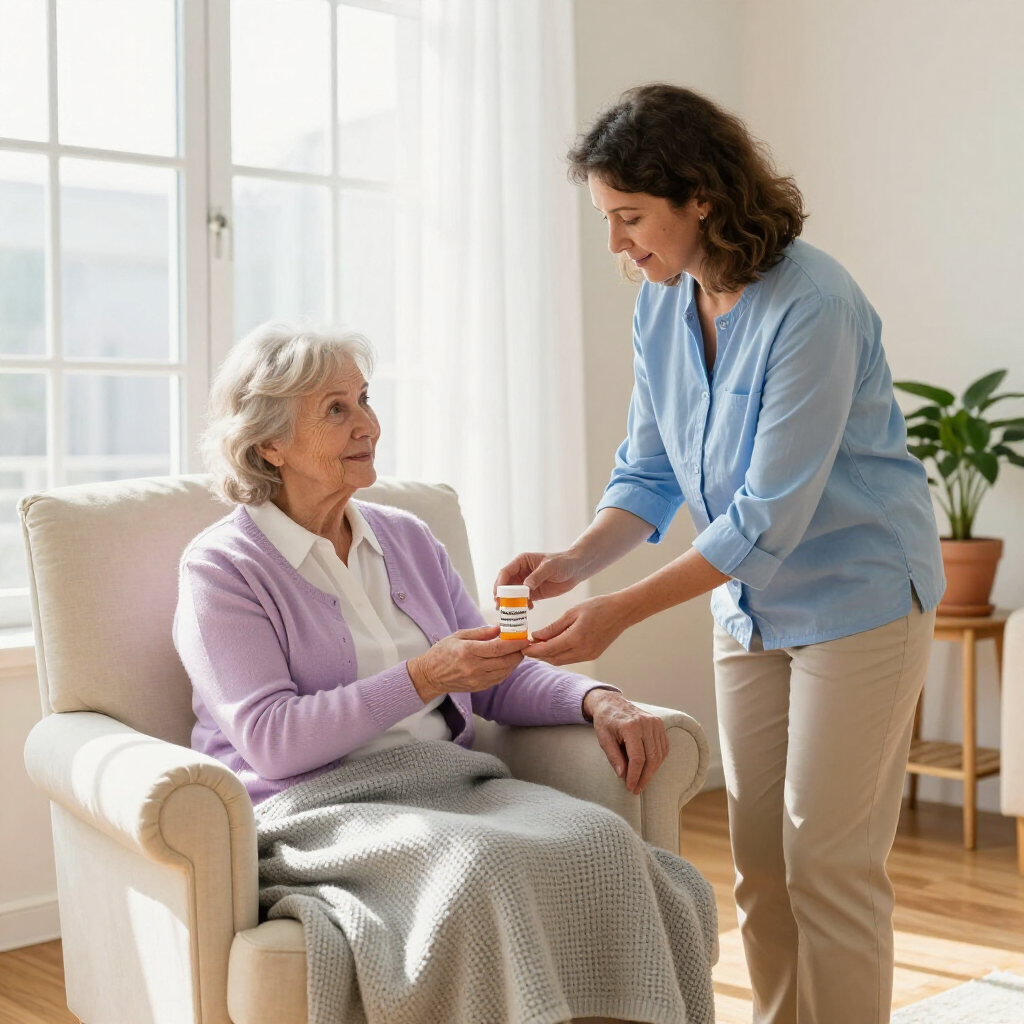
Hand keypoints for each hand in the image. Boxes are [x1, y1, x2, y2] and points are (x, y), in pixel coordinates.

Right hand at [407, 626, 529, 702]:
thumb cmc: (442, 652)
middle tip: (525, 644)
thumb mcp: (459, 636)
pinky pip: (498, 679)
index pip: (498, 648)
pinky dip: (506, 670)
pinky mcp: (478, 687)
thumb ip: (480, 632)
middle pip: (505, 661)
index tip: (524, 638)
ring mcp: (477, 679)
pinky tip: (508, 662)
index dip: (514, 644)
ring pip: (504, 671)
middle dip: (518, 652)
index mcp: (468, 651)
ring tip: (518, 652)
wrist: (430, 675)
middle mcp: (474, 667)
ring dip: (514, 662)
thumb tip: (499, 628)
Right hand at [494, 549, 585, 606]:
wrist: (575, 570)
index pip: (505, 572)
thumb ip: (537, 576)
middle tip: (499, 605)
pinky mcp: (533, 593)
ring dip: (509, 602)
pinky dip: (521, 606)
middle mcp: (521, 572)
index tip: (498, 594)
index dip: (500, 583)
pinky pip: (522, 600)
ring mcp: (526, 583)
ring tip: (509, 611)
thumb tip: (525, 586)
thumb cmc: (563, 563)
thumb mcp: (550, 567)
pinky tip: (527, 608)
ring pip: (512, 594)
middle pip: (505, 585)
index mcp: (521, 561)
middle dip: (501, 595)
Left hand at [524, 594, 627, 665]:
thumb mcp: (572, 612)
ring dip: (548, 655)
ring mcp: (588, 655)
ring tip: (538, 645)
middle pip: (553, 658)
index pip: (548, 649)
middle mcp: (582, 651)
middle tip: (527, 646)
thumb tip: (536, 636)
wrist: (622, 611)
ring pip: (561, 660)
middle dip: (538, 654)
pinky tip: (554, 645)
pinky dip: (559, 654)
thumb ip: (553, 627)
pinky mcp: (592, 655)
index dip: (533, 650)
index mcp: (576, 638)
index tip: (522, 648)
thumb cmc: (598, 606)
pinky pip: (571, 658)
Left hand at [582, 690, 669, 793]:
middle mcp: (646, 723)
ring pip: (660, 754)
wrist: (611, 702)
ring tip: (642, 781)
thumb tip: (623, 775)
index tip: (630, 787)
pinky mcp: (659, 724)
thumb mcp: (603, 738)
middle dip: (645, 777)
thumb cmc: (605, 721)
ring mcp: (655, 723)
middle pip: (652, 758)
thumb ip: (613, 757)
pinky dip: (659, 760)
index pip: (637, 758)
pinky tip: (650, 768)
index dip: (635, 775)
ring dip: (652, 771)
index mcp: (631, 726)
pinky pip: (664, 747)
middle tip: (637, 789)